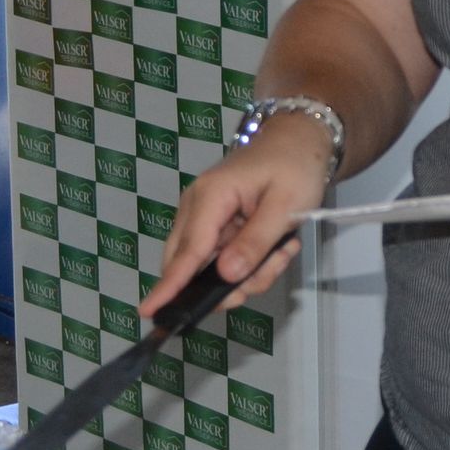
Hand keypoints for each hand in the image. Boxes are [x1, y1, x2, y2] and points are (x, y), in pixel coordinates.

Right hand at [143, 112, 334, 315]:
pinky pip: (222, 258)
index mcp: (211, 196)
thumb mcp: (286, 207)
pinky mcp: (215, 224)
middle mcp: (197, 207)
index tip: (150, 311)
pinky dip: (249, 263)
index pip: (188, 251)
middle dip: (226, 285)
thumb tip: (226, 276)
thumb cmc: (295, 166)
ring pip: (209, 267)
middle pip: (189, 264)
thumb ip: (255, 243)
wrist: (299, 139)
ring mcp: (203, 216)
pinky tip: (276, 247)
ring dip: (248, 272)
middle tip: (269, 270)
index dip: (171, 285)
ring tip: (282, 250)